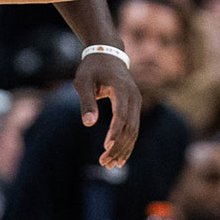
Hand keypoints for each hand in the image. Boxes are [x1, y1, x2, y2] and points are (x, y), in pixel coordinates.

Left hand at [73, 52, 139, 168]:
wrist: (107, 54)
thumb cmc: (92, 68)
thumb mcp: (83, 81)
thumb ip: (86, 101)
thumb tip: (88, 124)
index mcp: (121, 88)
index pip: (121, 114)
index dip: (115, 132)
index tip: (106, 146)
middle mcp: (133, 96)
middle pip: (130, 127)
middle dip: (118, 147)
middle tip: (104, 163)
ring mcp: (136, 102)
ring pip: (134, 130)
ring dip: (123, 149)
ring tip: (110, 165)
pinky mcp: (134, 107)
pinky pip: (133, 128)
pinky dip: (127, 143)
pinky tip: (120, 158)